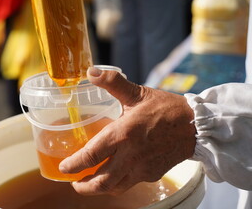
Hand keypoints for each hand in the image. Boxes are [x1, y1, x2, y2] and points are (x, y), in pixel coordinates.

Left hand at [59, 67, 195, 194]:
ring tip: (89, 184)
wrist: (196, 126)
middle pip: (100, 182)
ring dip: (98, 189)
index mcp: (123, 134)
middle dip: (83, 186)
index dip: (74, 164)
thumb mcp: (138, 93)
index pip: (91, 156)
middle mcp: (130, 156)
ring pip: (114, 188)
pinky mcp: (151, 174)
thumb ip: (113, 82)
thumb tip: (91, 71)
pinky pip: (129, 184)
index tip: (64, 168)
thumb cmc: (166, 109)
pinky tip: (113, 176)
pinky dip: (116, 184)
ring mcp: (142, 168)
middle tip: (73, 183)